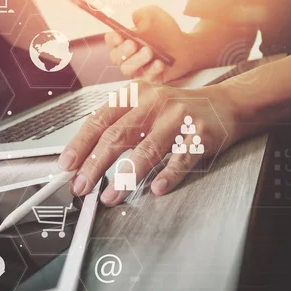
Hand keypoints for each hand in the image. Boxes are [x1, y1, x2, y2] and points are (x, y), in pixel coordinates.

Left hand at [58, 81, 239, 205]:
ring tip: (111, 196)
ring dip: (125, 176)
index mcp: (136, 94)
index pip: (100, 119)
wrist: (223, 104)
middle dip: (96, 165)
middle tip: (83, 186)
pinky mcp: (200, 135)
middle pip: (118, 135)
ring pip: (147, 149)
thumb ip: (119, 124)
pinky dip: (168, 175)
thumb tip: (86, 157)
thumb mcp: (145, 105)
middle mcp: (155, 102)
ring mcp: (179, 118)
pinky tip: (156, 188)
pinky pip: (181, 158)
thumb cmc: (177, 109)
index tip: (68, 165)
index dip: (81, 144)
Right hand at [105, 6, 195, 82]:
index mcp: (125, 39)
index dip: (112, 39)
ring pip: (128, 70)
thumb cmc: (166, 31)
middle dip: (122, 51)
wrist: (185, 46)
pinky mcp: (148, 79)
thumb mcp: (155, 16)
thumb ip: (142, 14)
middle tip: (133, 44)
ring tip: (149, 52)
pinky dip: (152, 70)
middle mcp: (127, 56)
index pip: (111, 40)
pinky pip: (145, 78)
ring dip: (136, 60)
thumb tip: (134, 18)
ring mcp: (137, 69)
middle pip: (115, 58)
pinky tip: (160, 63)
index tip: (119, 36)